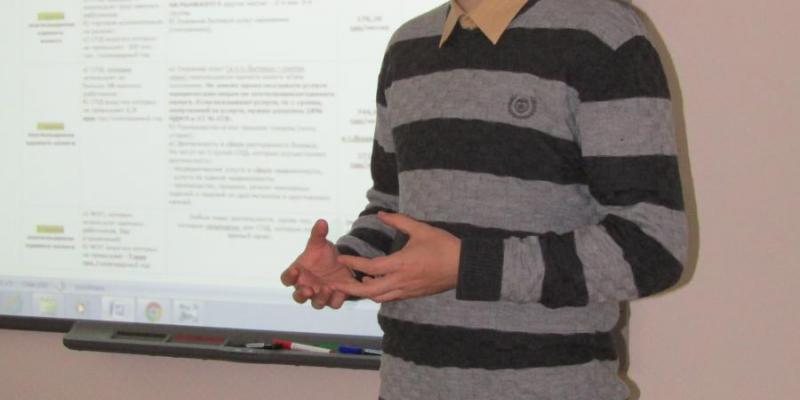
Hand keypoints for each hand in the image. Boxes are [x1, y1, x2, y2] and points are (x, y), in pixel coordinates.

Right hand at [280, 219, 355, 308]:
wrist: (340, 263)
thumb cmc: (323, 255)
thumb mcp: (320, 244)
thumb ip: (318, 234)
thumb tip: (321, 221)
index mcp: (297, 274)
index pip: (286, 278)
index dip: (289, 276)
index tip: (295, 270)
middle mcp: (306, 287)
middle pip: (298, 297)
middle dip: (302, 295)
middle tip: (308, 289)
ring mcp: (319, 294)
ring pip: (316, 303)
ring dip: (320, 298)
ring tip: (328, 288)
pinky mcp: (333, 298)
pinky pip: (333, 303)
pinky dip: (336, 299)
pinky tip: (341, 292)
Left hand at [332, 212, 460, 302]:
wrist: (464, 266)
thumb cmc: (444, 246)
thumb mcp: (420, 229)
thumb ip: (398, 221)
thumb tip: (381, 214)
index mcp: (400, 264)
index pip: (369, 266)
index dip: (352, 263)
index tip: (339, 258)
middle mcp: (401, 281)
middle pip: (368, 290)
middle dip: (350, 288)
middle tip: (336, 282)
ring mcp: (407, 290)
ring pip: (379, 297)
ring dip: (364, 291)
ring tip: (355, 281)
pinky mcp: (413, 294)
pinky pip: (390, 297)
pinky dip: (378, 292)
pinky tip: (375, 282)